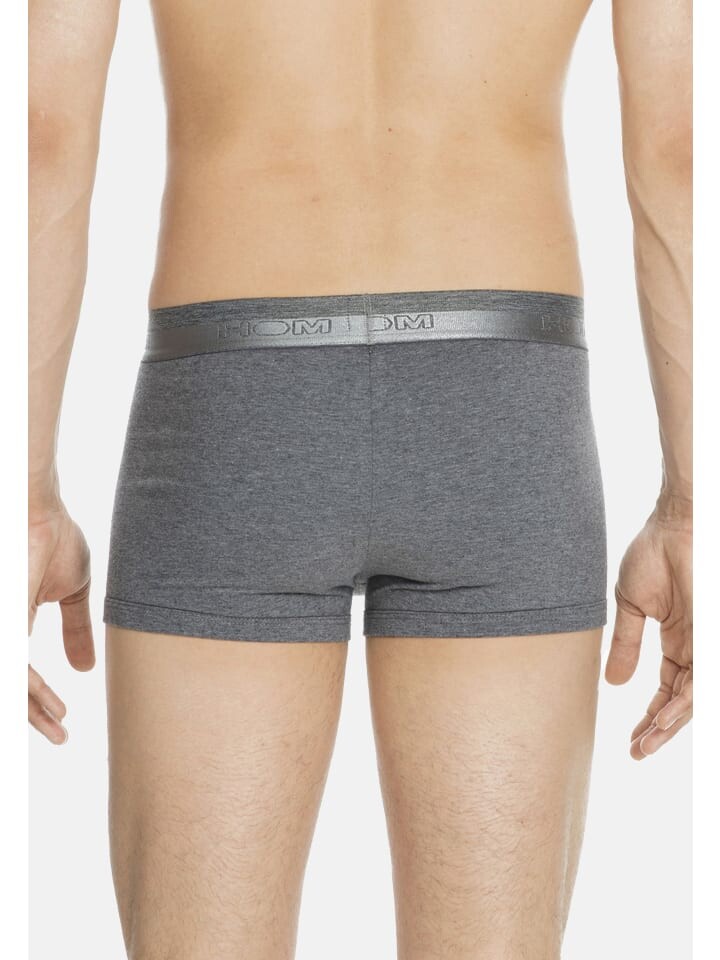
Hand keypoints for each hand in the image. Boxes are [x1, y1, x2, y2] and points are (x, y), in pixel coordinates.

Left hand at [28, 505, 94, 744]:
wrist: (39, 509)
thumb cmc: (52, 538)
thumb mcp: (72, 592)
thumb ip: (75, 630)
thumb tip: (86, 667)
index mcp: (15, 625)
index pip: (21, 675)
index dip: (38, 700)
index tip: (60, 720)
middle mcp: (6, 630)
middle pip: (13, 685)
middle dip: (34, 715)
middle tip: (59, 736)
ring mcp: (5, 626)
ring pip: (12, 682)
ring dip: (32, 710)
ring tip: (56, 728)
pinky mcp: (7, 622)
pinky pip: (14, 669)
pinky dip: (28, 691)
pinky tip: (44, 707)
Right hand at [605, 493, 691, 758]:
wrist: (674, 525)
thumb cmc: (652, 553)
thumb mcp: (631, 606)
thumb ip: (626, 645)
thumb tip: (615, 683)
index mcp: (677, 640)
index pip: (667, 689)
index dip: (651, 716)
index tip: (633, 739)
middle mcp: (695, 648)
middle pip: (681, 702)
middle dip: (659, 729)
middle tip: (638, 751)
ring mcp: (704, 644)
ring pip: (692, 699)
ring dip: (669, 724)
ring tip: (646, 743)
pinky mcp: (708, 638)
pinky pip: (700, 681)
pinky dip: (683, 703)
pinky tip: (663, 718)